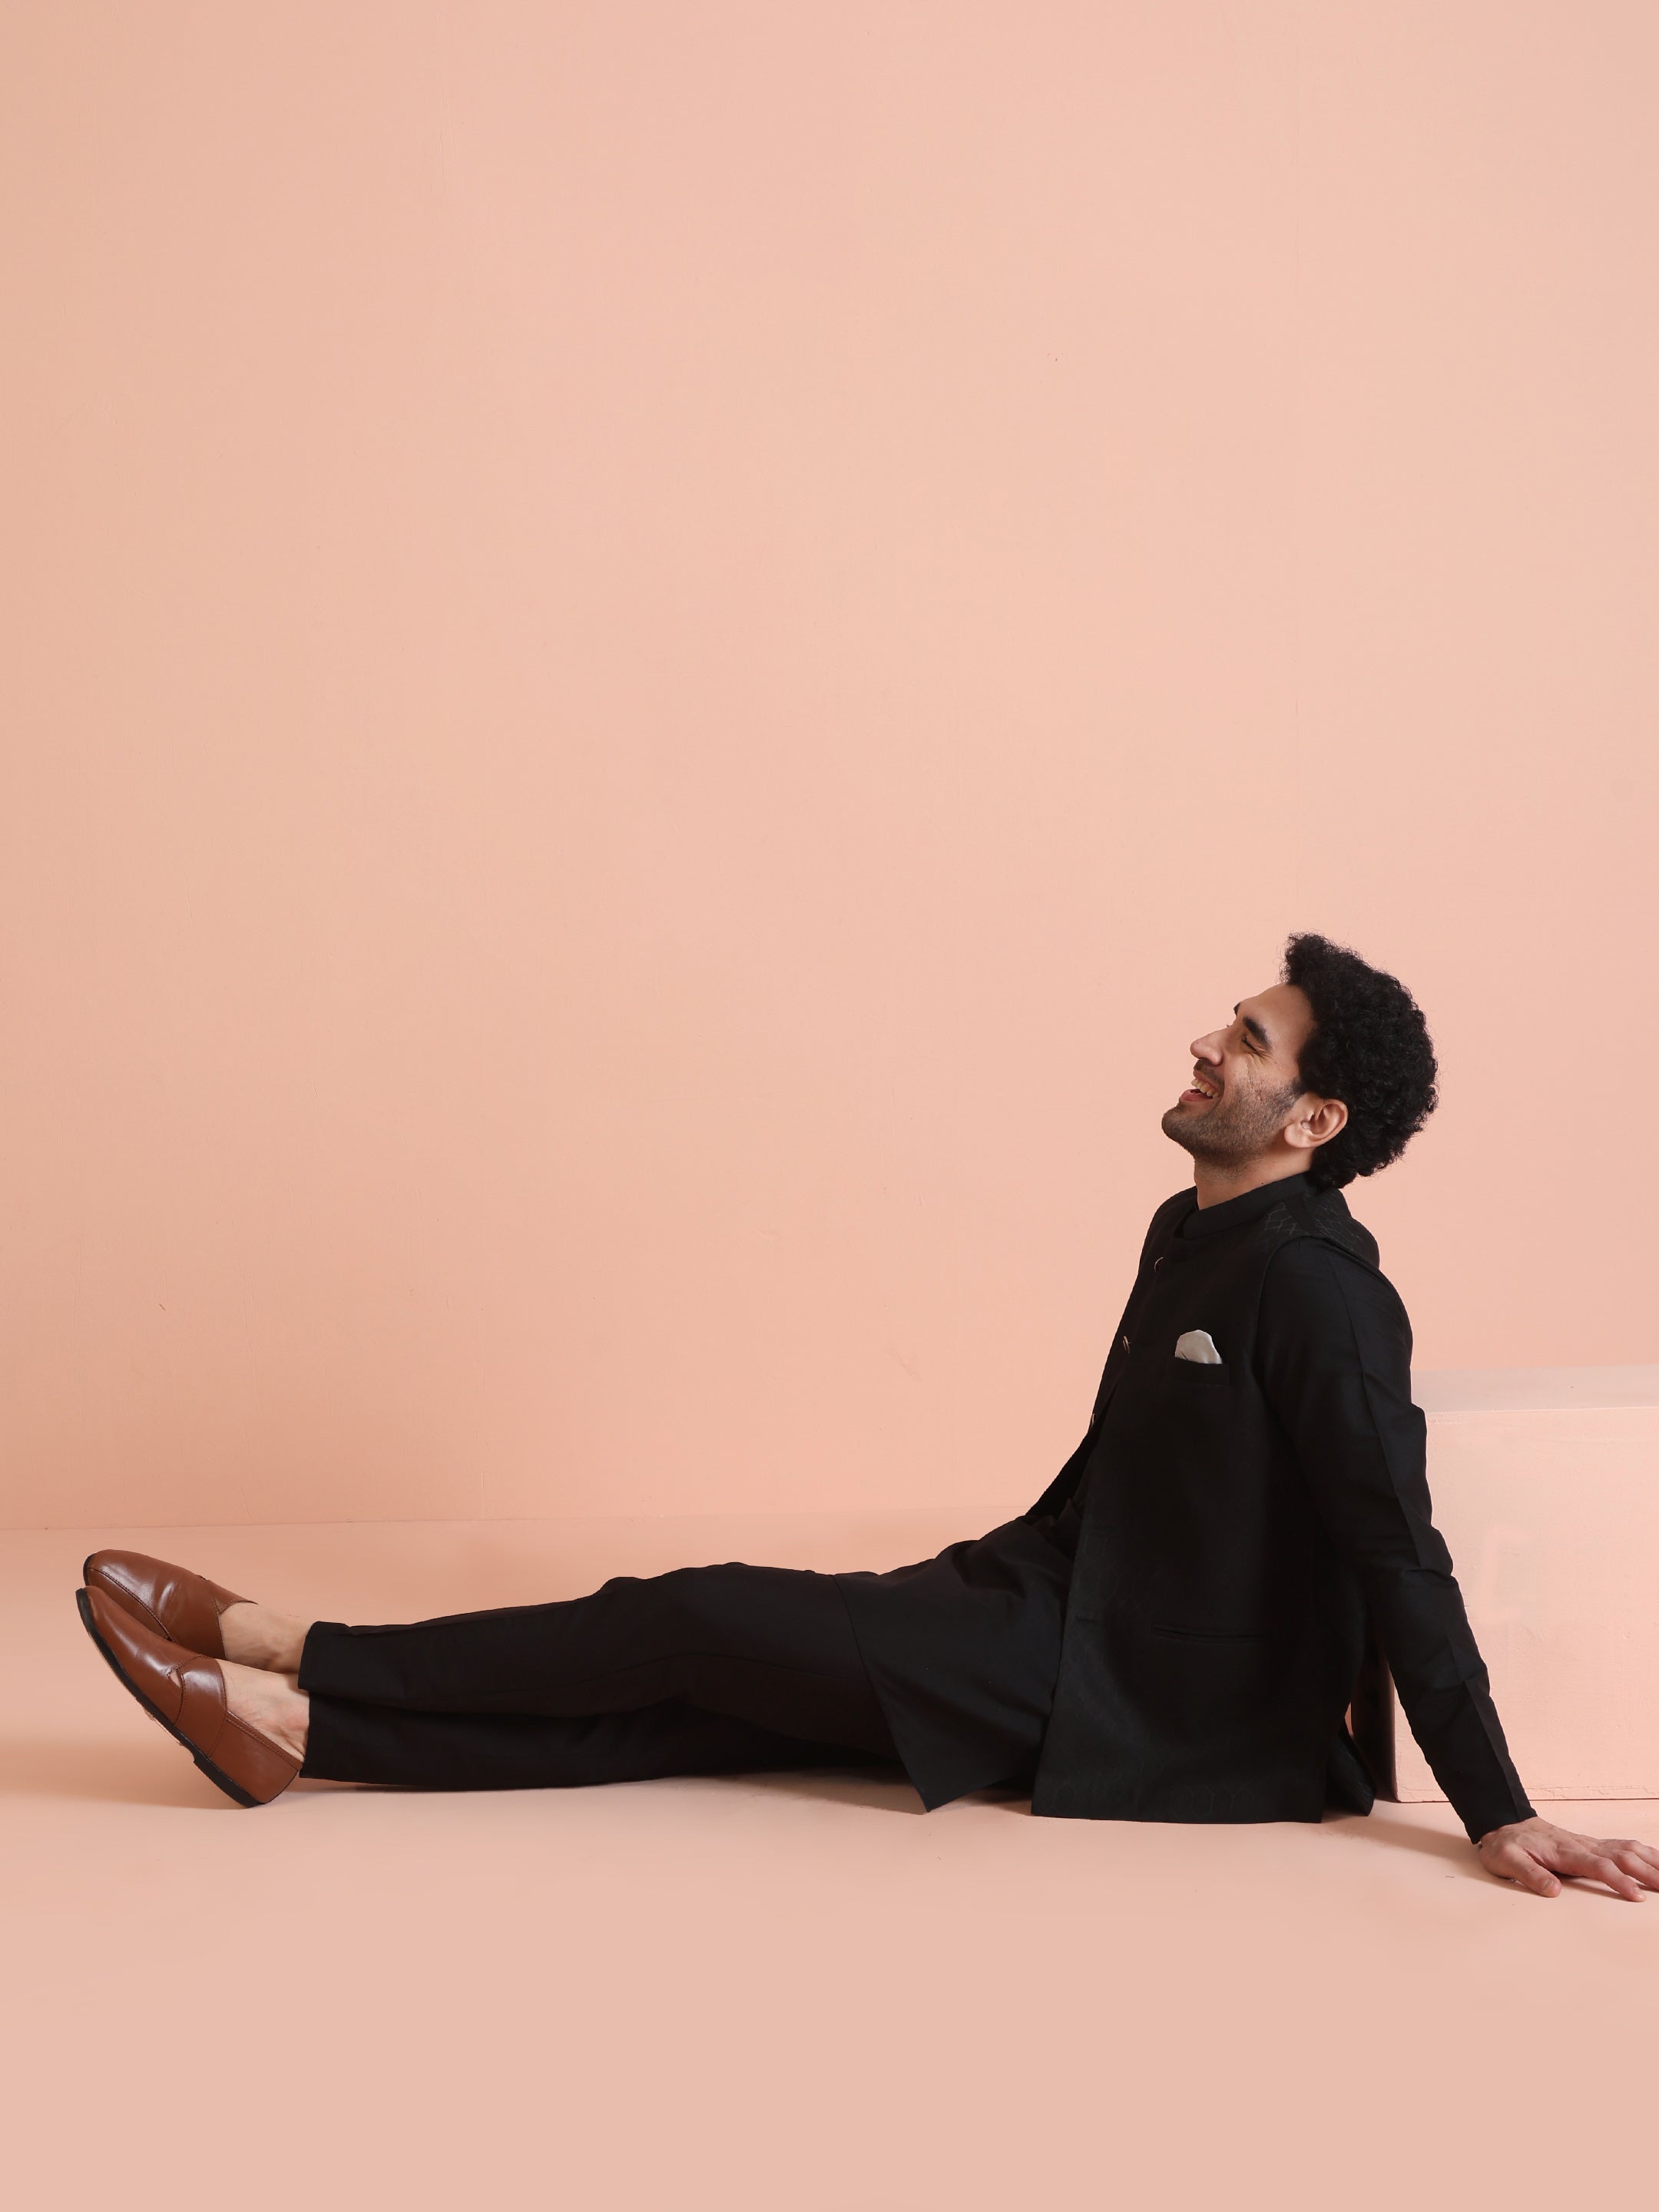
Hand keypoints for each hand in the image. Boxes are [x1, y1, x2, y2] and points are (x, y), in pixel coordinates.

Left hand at [1477, 1816, 1658, 1899]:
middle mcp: (1581, 1845)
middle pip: (1621, 1856)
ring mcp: (1589, 1843)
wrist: (1504, 1823)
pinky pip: (1623, 1845)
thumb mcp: (1507, 1861)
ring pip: (1627, 1848)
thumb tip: (1554, 1891)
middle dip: (1648, 1872)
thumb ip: (1529, 1874)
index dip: (1619, 1881)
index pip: (1598, 1866)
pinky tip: (1657, 1861)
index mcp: (1564, 1852)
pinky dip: (1644, 1852)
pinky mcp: (1592, 1844)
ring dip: (1652, 1861)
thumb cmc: (1507, 1846)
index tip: (1637, 1896)